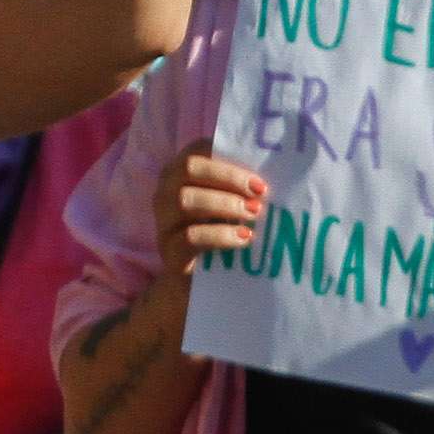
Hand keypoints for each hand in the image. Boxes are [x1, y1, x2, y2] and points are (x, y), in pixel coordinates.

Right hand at [153, 141, 263, 278]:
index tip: (257, 175)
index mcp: (179, 173)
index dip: (226, 157)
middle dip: (228, 177)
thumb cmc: (219, 234)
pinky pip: (191, 237)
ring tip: (253, 213)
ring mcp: (163, 222)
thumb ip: (241, 187)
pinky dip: (221, 235)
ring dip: (224, 204)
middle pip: (189, 169)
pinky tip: (244, 237)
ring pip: (185, 200)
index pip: (197, 150)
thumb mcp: (229, 206)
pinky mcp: (169, 251)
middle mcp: (165, 192)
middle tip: (260, 192)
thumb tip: (270, 173)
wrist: (197, 283)